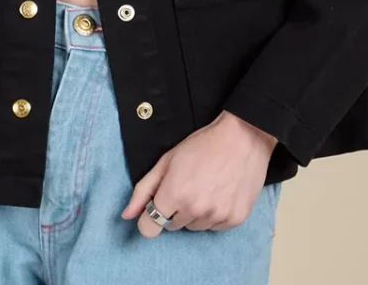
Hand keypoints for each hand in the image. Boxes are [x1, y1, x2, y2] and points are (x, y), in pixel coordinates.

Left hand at [120, 110, 277, 237]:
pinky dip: (213, 215)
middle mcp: (195, 210)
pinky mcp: (235, 219)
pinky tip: (218, 193)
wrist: (242, 138)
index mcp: (174, 194)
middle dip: (174, 209)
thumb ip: (143, 190)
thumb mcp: (167, 161)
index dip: (149, 216)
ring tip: (204, 187)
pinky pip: (214, 227)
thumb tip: (126, 215)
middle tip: (186, 185)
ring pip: (194, 227)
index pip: (149, 228)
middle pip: (172, 226)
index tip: (157, 204)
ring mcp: (217, 216)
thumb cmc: (202, 145)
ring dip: (194, 213)